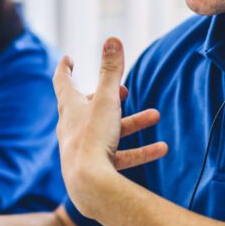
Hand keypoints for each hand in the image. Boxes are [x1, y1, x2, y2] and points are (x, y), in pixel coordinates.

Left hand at [52, 38, 167, 214]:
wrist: (88, 186)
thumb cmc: (92, 139)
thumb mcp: (106, 100)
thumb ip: (111, 71)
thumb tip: (113, 39)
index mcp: (70, 108)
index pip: (63, 82)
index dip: (66, 68)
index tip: (68, 59)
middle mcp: (72, 128)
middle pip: (87, 107)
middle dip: (107, 96)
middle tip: (122, 89)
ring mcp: (83, 150)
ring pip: (109, 131)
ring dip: (132, 123)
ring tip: (155, 116)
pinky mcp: (96, 169)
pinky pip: (120, 156)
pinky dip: (140, 150)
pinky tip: (162, 149)